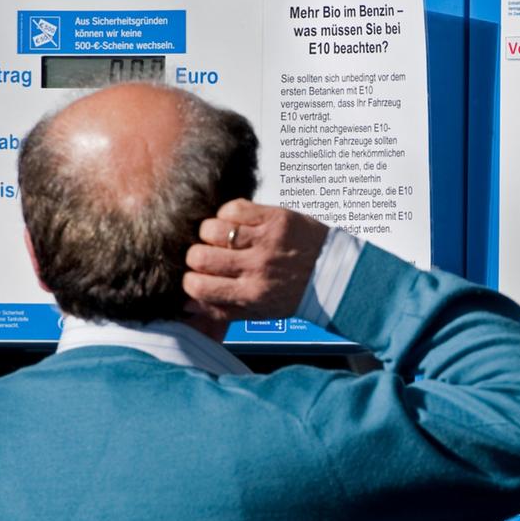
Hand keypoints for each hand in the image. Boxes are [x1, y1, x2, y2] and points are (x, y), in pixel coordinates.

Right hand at [184, 199, 328, 320]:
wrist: (333, 271)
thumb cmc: (292, 294)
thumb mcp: (260, 312)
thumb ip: (222, 311)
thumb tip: (186, 305)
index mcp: (251, 294)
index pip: (198, 286)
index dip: (190, 280)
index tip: (197, 277)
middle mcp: (256, 267)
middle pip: (198, 256)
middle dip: (196, 256)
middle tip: (210, 256)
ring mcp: (265, 240)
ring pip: (211, 229)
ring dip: (210, 233)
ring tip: (224, 239)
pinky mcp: (274, 217)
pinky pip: (233, 208)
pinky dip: (228, 214)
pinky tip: (238, 224)